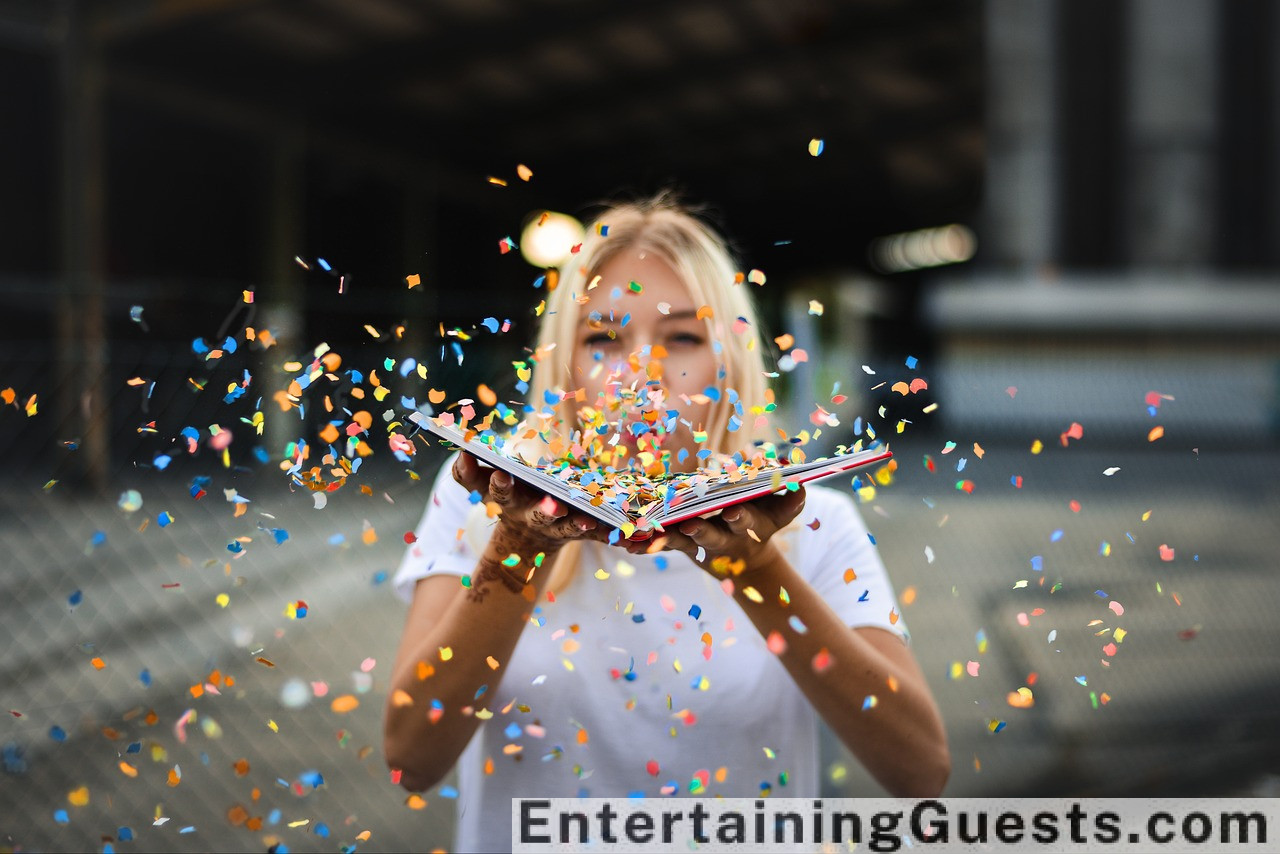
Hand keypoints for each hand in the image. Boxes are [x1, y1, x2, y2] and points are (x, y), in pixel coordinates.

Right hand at [451, 452, 605, 556]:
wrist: (526, 540)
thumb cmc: (508, 497)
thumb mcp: (483, 485)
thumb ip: (467, 471)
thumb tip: (462, 451)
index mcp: (509, 503)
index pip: (499, 494)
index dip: (499, 485)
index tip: (501, 474)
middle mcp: (532, 517)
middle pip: (538, 516)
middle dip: (545, 511)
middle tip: (552, 505)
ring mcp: (557, 528)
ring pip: (568, 528)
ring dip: (577, 525)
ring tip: (589, 520)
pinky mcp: (579, 533)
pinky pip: (598, 535)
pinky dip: (613, 536)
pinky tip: (633, 538)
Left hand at [623, 486, 806, 576]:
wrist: (747, 561)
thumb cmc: (765, 523)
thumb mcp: (782, 513)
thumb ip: (792, 499)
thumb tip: (801, 482)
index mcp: (750, 526)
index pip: (747, 521)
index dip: (741, 517)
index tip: (734, 510)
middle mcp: (724, 538)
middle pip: (712, 536)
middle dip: (703, 531)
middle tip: (691, 526)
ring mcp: (701, 543)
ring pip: (682, 541)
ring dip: (666, 539)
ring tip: (647, 537)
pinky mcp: (682, 544)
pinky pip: (661, 543)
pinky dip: (643, 544)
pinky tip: (626, 544)